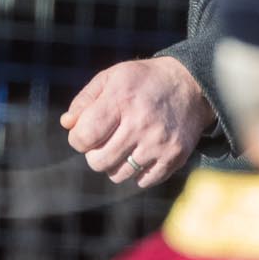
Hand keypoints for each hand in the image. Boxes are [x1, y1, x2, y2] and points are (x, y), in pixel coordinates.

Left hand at [62, 57, 213, 187]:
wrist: (191, 86)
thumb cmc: (143, 82)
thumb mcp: (112, 78)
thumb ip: (85, 100)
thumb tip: (67, 124)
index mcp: (121, 99)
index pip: (84, 137)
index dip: (77, 138)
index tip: (85, 132)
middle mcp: (141, 123)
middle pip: (98, 162)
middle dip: (94, 154)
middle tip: (104, 141)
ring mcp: (159, 143)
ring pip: (118, 175)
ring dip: (114, 164)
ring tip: (123, 146)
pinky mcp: (174, 157)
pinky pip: (143, 181)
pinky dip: (137, 172)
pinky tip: (141, 153)